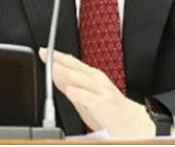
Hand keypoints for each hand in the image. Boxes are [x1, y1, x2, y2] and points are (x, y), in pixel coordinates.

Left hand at [39, 48, 154, 137]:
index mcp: (91, 76)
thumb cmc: (108, 110)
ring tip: (53, 68)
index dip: (57, 56)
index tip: (42, 51)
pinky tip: (70, 91)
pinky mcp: (105, 104)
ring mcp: (101, 91)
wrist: (131, 123)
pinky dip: (80, 94)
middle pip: (75, 67)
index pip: (71, 62)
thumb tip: (54, 75)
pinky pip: (90, 98)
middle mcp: (96, 80)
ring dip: (67, 72)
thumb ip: (70, 86)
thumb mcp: (84, 97)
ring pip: (81, 79)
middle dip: (59, 60)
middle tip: (44, 54)